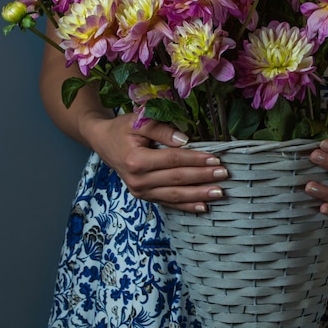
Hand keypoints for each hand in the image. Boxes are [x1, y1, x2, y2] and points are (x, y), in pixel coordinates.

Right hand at [82, 113, 228, 211]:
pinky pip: (168, 203)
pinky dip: (186, 206)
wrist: (103, 142)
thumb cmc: (123, 129)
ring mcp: (140, 191)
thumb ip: (161, 128)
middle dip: (203, 177)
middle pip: (177, 180)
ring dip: (199, 195)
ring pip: (174, 196)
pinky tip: (203, 206)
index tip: (215, 159)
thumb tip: (185, 140)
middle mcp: (138, 180)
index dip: (195, 160)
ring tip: (219, 193)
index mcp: (136, 160)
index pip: (173, 160)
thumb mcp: (138, 120)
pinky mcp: (144, 197)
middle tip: (224, 174)